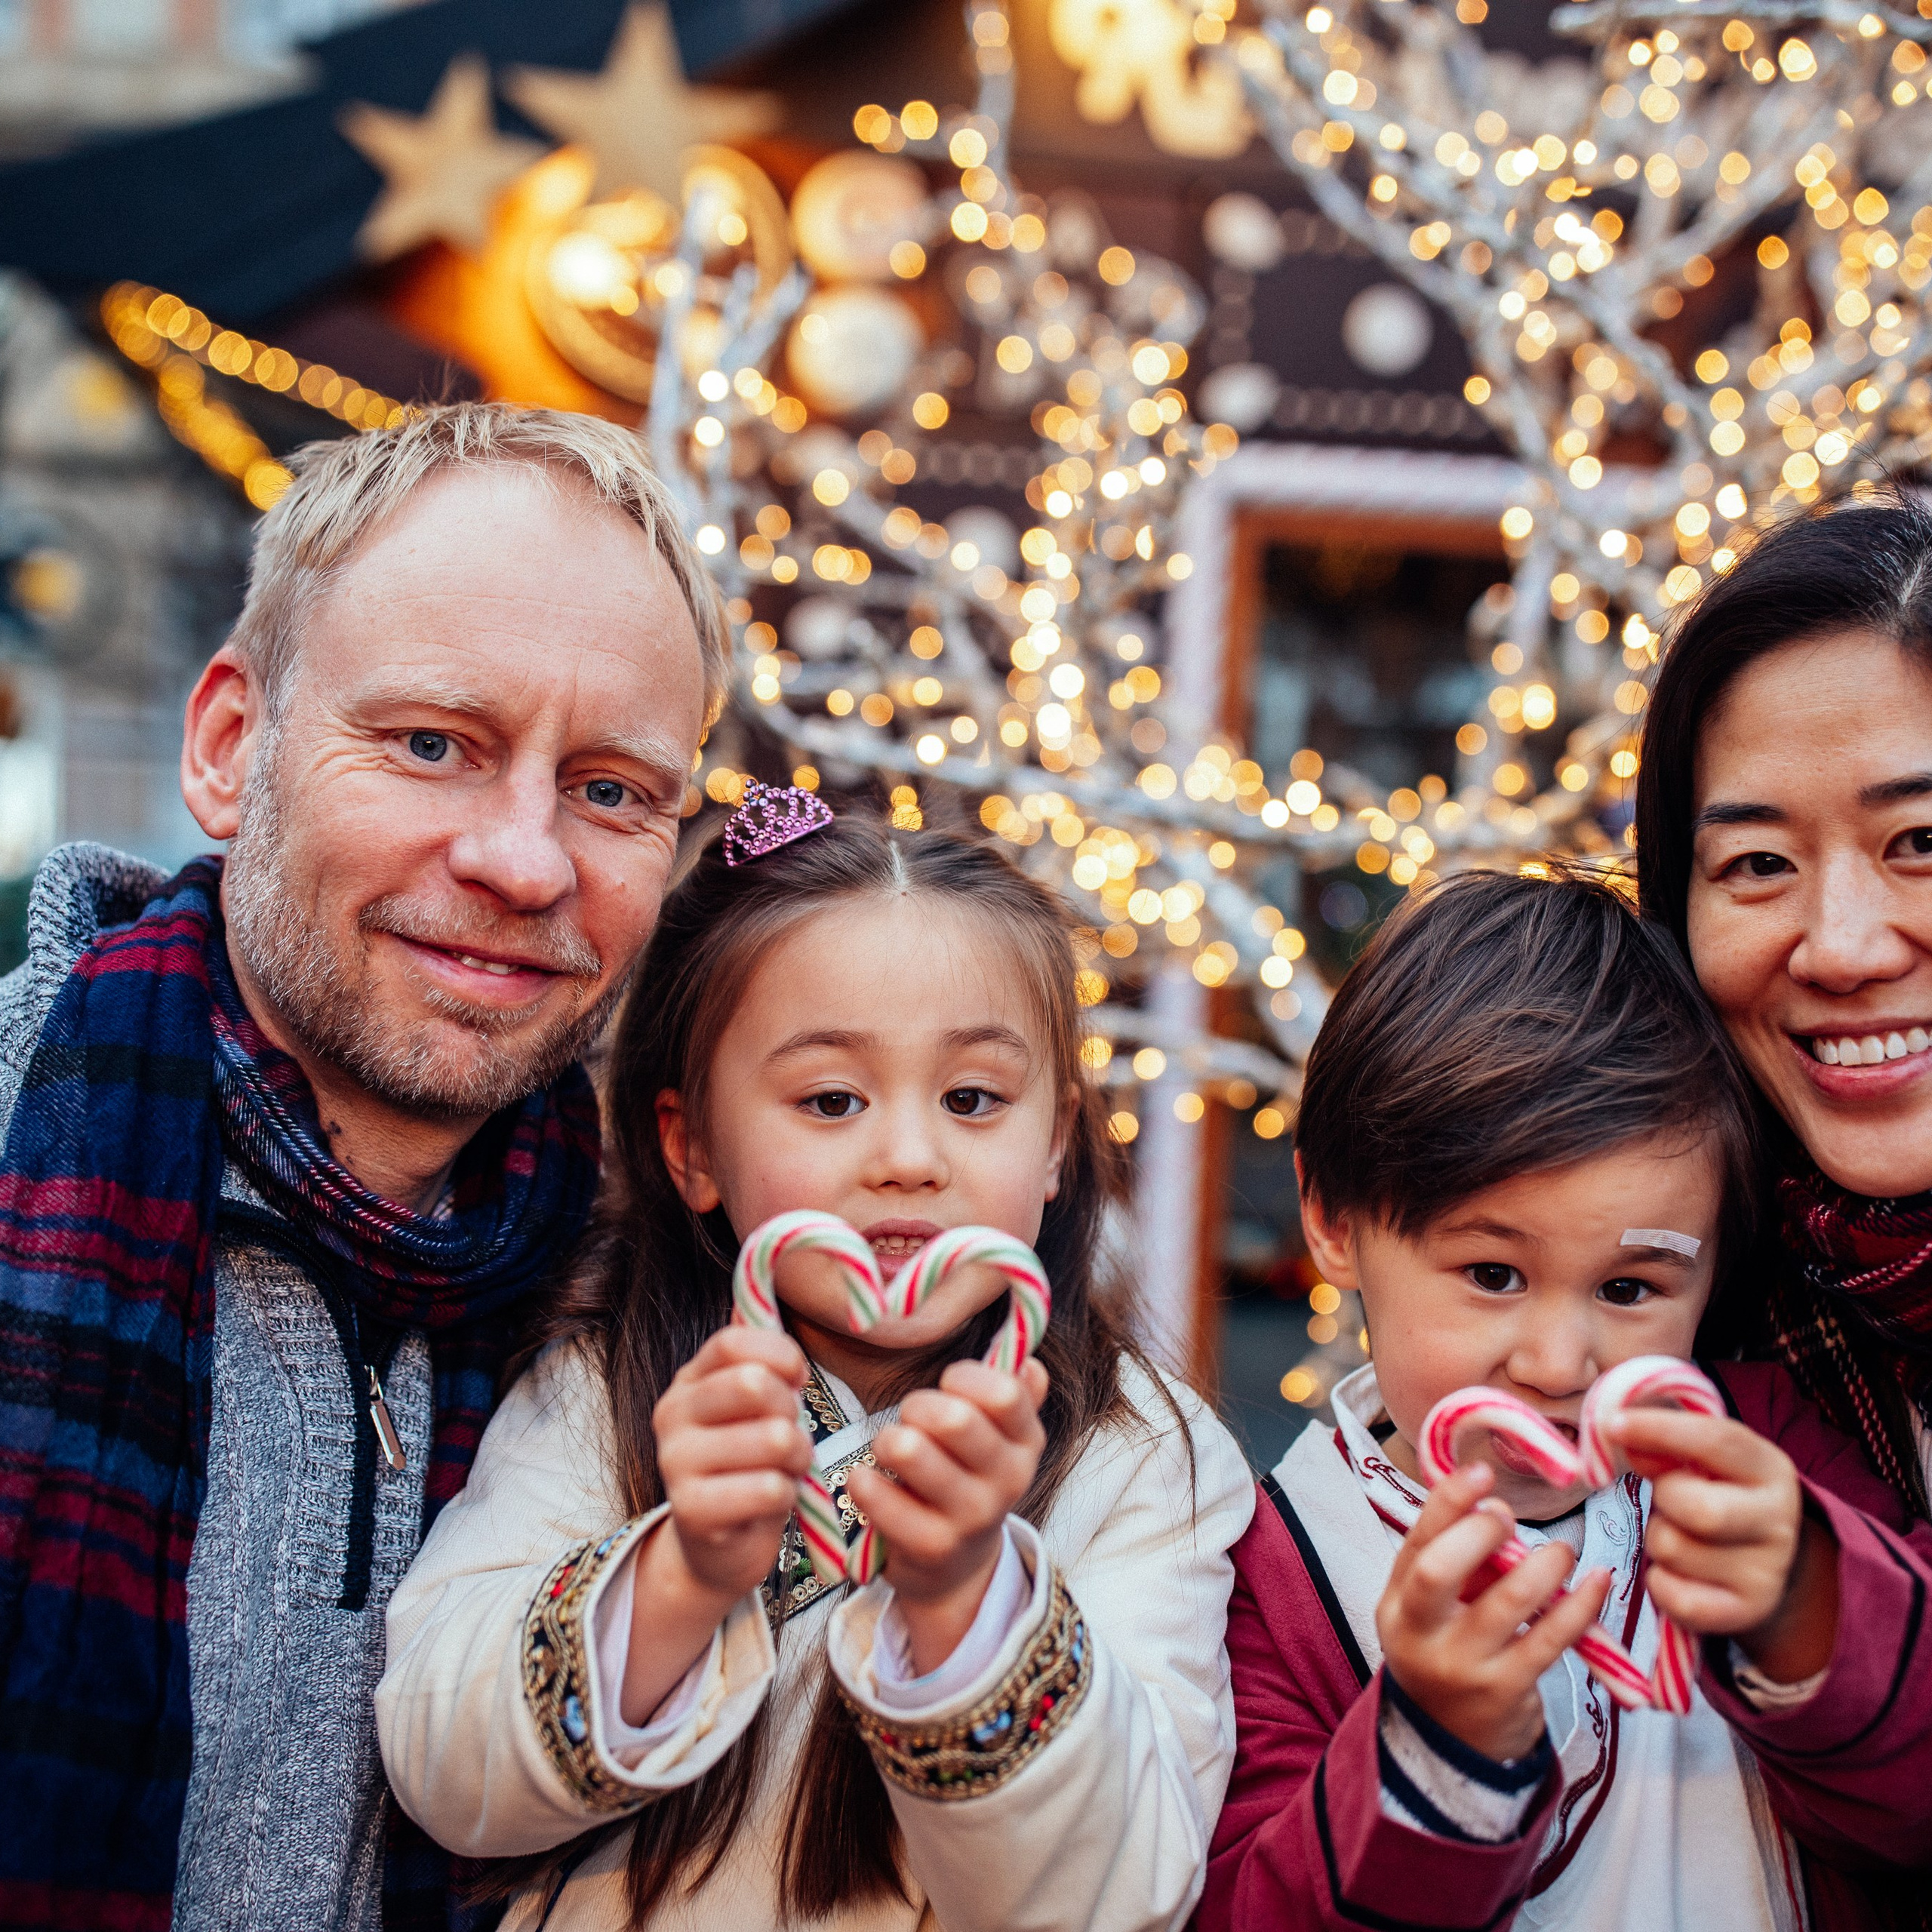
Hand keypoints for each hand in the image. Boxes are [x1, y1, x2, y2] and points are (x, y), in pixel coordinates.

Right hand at [620, 1325, 811, 1723]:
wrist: (718, 1546)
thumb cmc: (749, 1465)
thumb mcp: (757, 1411)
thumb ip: (768, 1374)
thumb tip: (792, 1364)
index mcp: (688, 1381)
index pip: (733, 1342)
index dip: (780, 1353)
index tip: (798, 1378)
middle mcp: (672, 1414)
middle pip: (754, 1384)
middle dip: (792, 1411)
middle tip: (791, 1436)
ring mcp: (675, 1463)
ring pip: (774, 1437)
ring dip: (798, 1457)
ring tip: (786, 1470)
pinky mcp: (691, 1510)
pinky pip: (769, 1488)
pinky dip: (787, 1495)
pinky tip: (772, 1500)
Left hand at [846, 1356, 1048, 1674]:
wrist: (956, 1566)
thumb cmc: (968, 1478)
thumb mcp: (1000, 1440)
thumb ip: (1015, 1397)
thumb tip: (1030, 1364)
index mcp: (1027, 1444)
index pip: (1005, 1394)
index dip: (966, 1377)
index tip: (947, 1383)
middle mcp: (1008, 1482)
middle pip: (955, 1419)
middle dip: (918, 1406)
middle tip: (910, 1418)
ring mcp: (970, 1517)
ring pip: (911, 1450)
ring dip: (888, 1439)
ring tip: (889, 1447)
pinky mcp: (931, 1547)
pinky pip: (881, 1499)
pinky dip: (863, 1481)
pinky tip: (864, 1480)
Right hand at [1378, 1461, 1611, 1762]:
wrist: (1454, 1744)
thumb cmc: (1449, 1652)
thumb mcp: (1432, 1610)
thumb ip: (1454, 1561)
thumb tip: (1494, 1504)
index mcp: (1395, 1602)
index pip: (1415, 1540)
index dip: (1448, 1500)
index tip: (1482, 1471)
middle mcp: (1419, 1634)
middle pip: (1438, 1571)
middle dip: (1479, 1532)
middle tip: (1510, 1518)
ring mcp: (1462, 1667)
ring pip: (1506, 1603)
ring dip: (1543, 1565)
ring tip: (1563, 1552)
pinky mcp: (1507, 1692)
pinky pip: (1551, 1639)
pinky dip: (1581, 1605)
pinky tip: (1598, 1582)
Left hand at [1610, 1409, 1837, 1683]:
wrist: (1759, 1563)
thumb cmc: (1716, 1494)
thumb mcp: (1700, 1462)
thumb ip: (1661, 1446)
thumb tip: (1619, 1435)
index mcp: (1770, 1469)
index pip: (1716, 1441)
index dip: (1660, 1430)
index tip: (1612, 1425)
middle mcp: (1779, 1522)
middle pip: (1699, 1509)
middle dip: (1664, 1499)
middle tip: (1667, 1499)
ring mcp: (1767, 1573)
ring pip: (1675, 1550)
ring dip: (1656, 1539)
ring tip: (1678, 1534)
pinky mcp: (1746, 1612)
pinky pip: (1675, 1597)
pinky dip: (1659, 1582)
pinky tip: (1676, 1571)